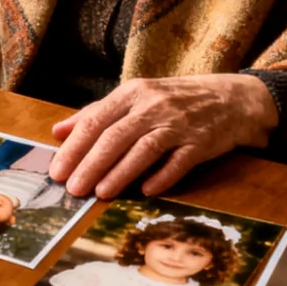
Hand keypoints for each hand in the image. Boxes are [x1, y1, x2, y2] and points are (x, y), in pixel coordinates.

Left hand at [47, 74, 278, 197]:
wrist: (230, 98)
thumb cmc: (174, 100)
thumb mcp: (135, 98)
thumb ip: (96, 113)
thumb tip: (58, 132)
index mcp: (132, 92)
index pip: (96, 120)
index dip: (74, 147)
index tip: (57, 170)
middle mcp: (153, 105)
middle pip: (116, 136)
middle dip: (91, 164)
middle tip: (73, 188)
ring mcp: (178, 123)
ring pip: (144, 149)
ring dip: (120, 173)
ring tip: (100, 193)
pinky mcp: (200, 142)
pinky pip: (179, 161)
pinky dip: (162, 176)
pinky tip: (146, 191)